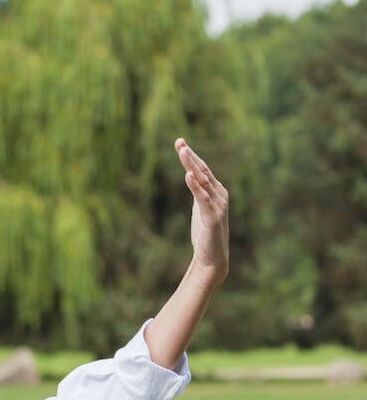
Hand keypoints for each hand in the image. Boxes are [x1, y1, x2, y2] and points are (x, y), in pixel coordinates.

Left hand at [175, 138, 228, 276]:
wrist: (212, 257)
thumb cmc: (206, 233)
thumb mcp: (200, 207)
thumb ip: (198, 192)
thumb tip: (190, 176)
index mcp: (216, 191)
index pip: (202, 169)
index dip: (191, 156)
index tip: (180, 142)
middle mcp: (220, 194)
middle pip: (203, 170)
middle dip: (191, 156)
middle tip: (179, 142)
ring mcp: (218, 205)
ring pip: (203, 181)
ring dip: (192, 165)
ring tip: (182, 152)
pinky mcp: (213, 217)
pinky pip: (202, 199)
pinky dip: (195, 186)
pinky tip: (188, 176)